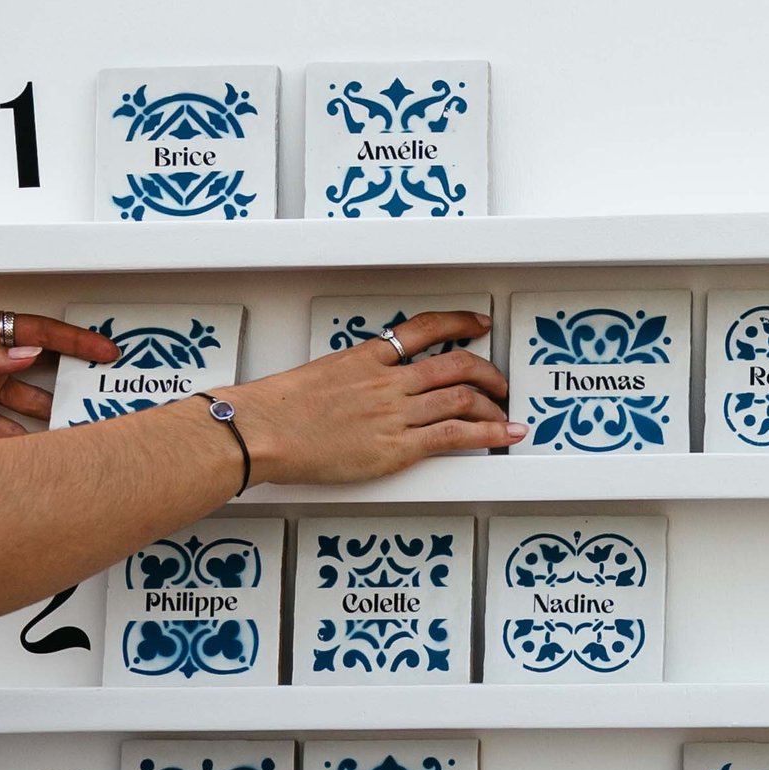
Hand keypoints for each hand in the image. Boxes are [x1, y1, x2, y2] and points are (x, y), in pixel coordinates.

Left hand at [0, 306, 120, 442]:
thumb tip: (27, 353)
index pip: (32, 331)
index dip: (71, 340)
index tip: (102, 351)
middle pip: (37, 366)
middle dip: (69, 377)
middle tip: (99, 391)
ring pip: (27, 400)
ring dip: (49, 412)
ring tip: (74, 423)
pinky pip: (5, 429)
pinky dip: (22, 439)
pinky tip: (36, 448)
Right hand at [222, 313, 515, 488]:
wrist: (262, 430)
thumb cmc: (277, 410)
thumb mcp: (318, 375)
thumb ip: (348, 377)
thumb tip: (357, 385)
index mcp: (367, 358)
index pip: (423, 328)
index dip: (458, 323)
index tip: (476, 324)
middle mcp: (388, 381)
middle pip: (456, 364)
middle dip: (488, 372)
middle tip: (500, 381)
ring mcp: (395, 412)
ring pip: (463, 397)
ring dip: (493, 405)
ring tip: (506, 414)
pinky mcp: (397, 447)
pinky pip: (455, 435)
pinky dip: (489, 433)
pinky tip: (506, 434)